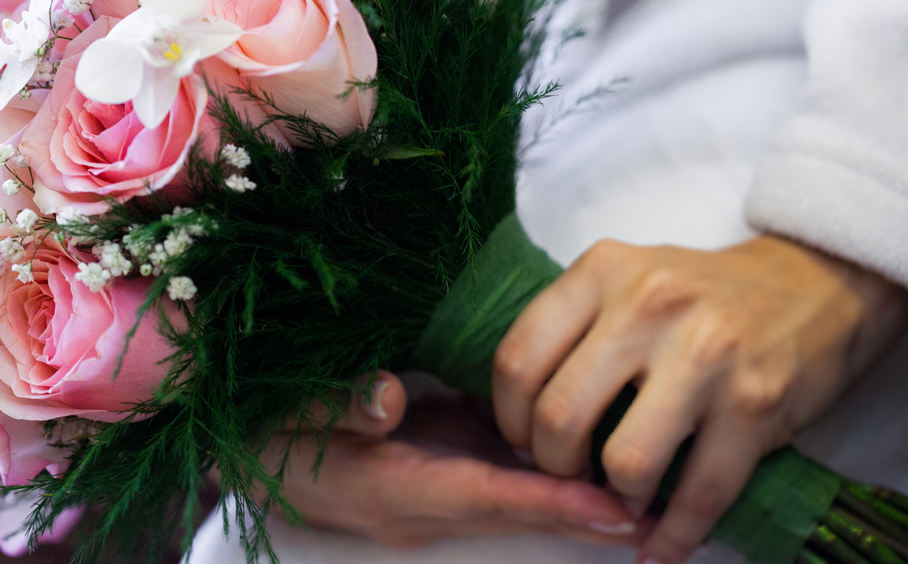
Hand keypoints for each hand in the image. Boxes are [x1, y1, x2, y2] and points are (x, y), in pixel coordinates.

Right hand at [247, 371, 642, 547]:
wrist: (243, 445)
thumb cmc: (260, 428)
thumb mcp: (282, 414)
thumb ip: (334, 405)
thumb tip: (389, 397)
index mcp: (386, 488)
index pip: (482, 497)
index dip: (548, 504)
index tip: (614, 510)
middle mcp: (419, 499)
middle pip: (514, 505)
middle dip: (584, 507)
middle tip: (664, 503)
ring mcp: (429, 481)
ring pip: (512, 488)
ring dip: (573, 486)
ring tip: (647, 474)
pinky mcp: (432, 457)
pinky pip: (498, 466)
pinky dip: (544, 461)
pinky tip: (585, 439)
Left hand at [492, 235, 907, 563]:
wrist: (816, 285)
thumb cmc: (702, 292)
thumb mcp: (626, 277)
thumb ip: (573, 325)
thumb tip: (515, 407)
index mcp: (602, 272)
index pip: (518, 358)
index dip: (509, 417)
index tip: (520, 440)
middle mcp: (648, 307)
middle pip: (561, 415)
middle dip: (553, 465)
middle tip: (565, 473)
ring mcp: (706, 357)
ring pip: (626, 462)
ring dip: (615, 498)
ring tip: (620, 495)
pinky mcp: (757, 405)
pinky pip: (700, 495)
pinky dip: (673, 536)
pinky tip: (657, 546)